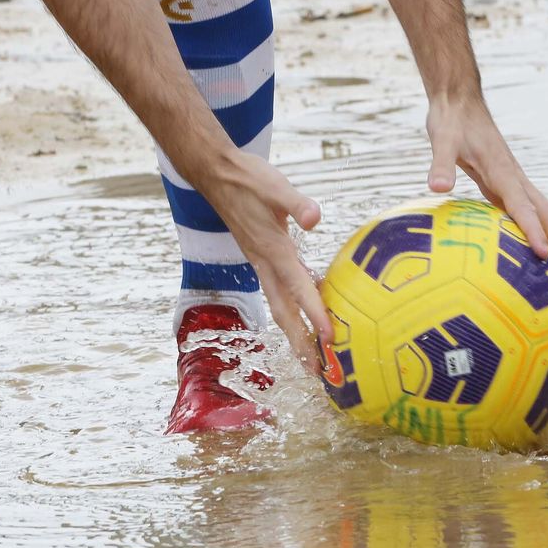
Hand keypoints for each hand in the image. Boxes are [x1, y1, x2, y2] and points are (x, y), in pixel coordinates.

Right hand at [195, 151, 332, 375]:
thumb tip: (315, 217)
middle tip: (319, 373)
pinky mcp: (262, 257)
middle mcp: (265, 262)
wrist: (217, 175)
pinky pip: (280, 290)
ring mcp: (261, 262)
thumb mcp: (275, 185)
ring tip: (311, 359)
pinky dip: (295, 308)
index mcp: (273, 249)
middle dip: (301, 343)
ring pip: (280, 306)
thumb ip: (297, 203)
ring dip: (296, 333)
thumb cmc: (247, 179)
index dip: (315, 313)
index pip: (298, 288)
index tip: (331, 338)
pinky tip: (308, 310)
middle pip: (285, 311)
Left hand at [426, 98, 547, 280]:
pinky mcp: (504, 184)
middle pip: (547, 215)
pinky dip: (535, 233)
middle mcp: (515, 179)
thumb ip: (440, 164)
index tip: (542, 256)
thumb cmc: (451, 120)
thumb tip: (436, 188)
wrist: (460, 102)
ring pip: (543, 214)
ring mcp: (512, 182)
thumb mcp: (442, 139)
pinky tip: (531, 254)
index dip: (532, 231)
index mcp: (502, 170)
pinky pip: (526, 213)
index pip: (522, 206)